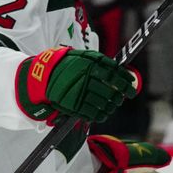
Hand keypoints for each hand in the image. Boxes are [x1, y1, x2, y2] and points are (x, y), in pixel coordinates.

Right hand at [16, 47, 138, 122]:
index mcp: (90, 65)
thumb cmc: (66, 65)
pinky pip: (92, 113)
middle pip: (111, 90)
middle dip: (119, 96)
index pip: (115, 74)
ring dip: (111, 106)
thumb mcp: (82, 57)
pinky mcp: (73, 105)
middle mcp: (86, 79)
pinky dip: (100, 115)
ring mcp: (80, 93)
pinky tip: (103, 114)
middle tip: (122, 98)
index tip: (131, 86)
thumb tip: (121, 71)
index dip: (125, 82)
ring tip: (112, 106)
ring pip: (103, 103)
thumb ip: (100, 63)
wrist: (42, 75)